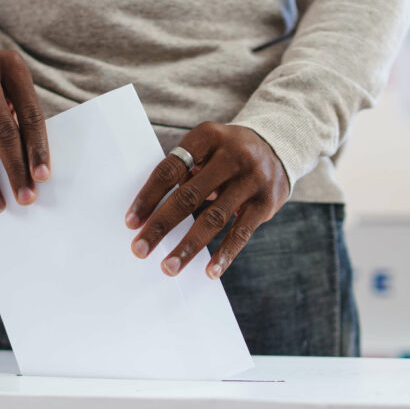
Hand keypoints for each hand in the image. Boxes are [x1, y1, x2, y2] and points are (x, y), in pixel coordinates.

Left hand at [125, 122, 288, 277]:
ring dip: (188, 246)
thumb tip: (151, 215)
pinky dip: (225, 254)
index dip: (148, 197)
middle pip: (189, 195)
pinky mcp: (266, 202)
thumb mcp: (206, 149)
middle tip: (140, 249)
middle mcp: (232, 155)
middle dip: (161, 225)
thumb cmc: (226, 155)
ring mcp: (251, 179)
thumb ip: (184, 172)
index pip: (170, 169)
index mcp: (207, 136)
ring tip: (169, 267)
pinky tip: (210, 272)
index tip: (130, 222)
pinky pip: (242, 232)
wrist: (279, 146)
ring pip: (214, 218)